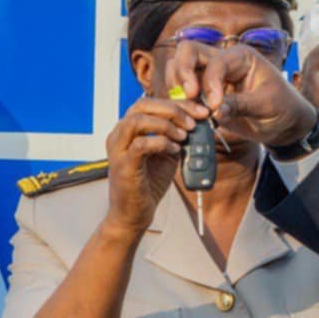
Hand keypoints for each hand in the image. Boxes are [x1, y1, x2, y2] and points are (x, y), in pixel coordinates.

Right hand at [103, 97, 193, 234]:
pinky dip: (162, 143)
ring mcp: (118, 150)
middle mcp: (119, 135)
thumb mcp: (167, 154)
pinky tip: (175, 150)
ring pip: (137, 120)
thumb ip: (177, 137)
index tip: (200, 111)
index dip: (177, 103)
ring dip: (166, 124)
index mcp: (128, 129)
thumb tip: (197, 123)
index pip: (150, 103)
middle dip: (172, 109)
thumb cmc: (149, 184)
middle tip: (192, 122)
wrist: (134, 214)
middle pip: (142, 105)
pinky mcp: (123, 165)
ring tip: (183, 136)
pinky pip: (141, 144)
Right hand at [161, 41, 317, 147]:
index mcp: (241, 56)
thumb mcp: (267, 105)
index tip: (215, 106)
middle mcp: (222, 61)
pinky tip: (189, 115)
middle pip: (188, 51)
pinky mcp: (203, 93)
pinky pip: (181, 90)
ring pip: (178, 67)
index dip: (211, 83)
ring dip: (177, 86)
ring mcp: (209, 76)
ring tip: (189, 107)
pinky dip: (179, 100)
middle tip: (189, 95)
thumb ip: (241, 105)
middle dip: (182, 71)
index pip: (215, 63)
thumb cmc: (282, 107)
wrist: (284, 124)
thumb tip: (216, 111)